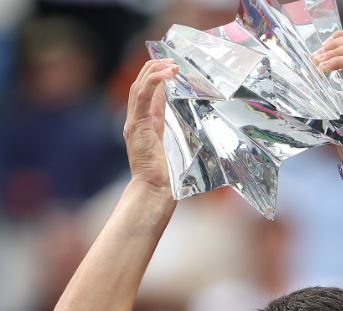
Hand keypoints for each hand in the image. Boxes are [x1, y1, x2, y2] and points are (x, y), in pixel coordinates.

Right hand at [123, 59, 178, 191]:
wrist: (155, 189)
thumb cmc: (165, 174)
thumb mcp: (171, 145)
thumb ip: (171, 129)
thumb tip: (179, 117)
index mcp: (143, 125)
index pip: (144, 94)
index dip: (155, 78)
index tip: (170, 68)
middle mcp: (135, 121)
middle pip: (138, 86)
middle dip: (153, 69)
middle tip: (171, 60)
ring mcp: (133, 122)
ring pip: (138, 87)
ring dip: (154, 71)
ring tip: (169, 63)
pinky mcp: (137, 125)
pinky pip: (141, 96)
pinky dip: (153, 81)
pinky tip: (165, 73)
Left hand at [313, 32, 342, 157]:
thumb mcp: (334, 103)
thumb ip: (329, 87)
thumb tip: (307, 76)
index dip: (336, 41)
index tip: (319, 51)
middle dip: (335, 42)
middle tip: (316, 55)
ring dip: (336, 50)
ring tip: (319, 61)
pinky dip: (339, 61)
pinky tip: (325, 69)